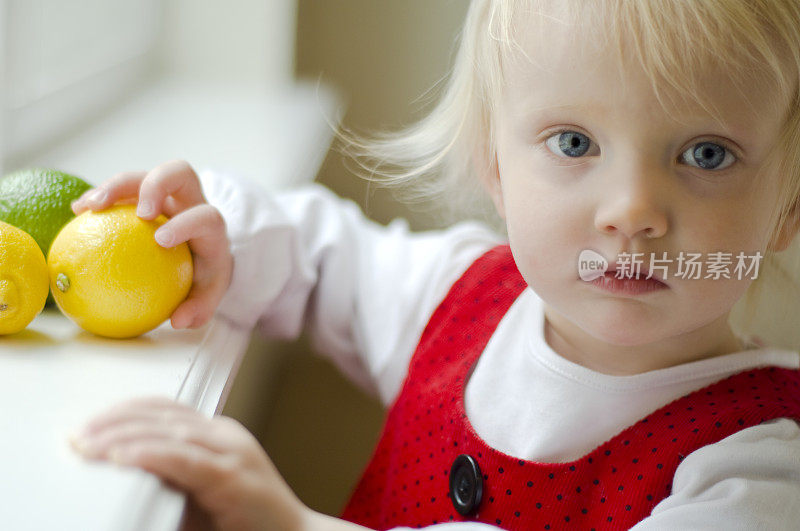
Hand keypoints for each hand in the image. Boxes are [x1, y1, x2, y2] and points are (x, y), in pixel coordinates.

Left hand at [69, 397, 309, 530]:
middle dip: (113, 421)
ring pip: (169, 430)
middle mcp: (226, 434)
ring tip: (87, 446)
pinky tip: (123, 457)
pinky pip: (184, 458)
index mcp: (218, 435)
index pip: (165, 407)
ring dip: (121, 436)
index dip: (123, 410)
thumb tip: (120, 475)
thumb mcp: (201, 495)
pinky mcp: (233, 477)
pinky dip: (150, 454)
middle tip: (76, 436)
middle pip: (161, 414)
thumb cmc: (248, 524)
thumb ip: (169, 479)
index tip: (88, 425)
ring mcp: (233, 452)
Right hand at [71, 160, 232, 328]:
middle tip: (135, 211)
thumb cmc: (205, 274)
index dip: (186, 223)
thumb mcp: (208, 294)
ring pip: (142, 175)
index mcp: (210, 224)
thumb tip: (178, 321)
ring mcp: (165, 193)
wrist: (204, 252)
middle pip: (178, 172)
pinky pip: (119, 188)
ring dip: (115, 186)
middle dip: (155, 185)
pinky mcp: (141, 193)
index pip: (206, 215)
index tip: (161, 240)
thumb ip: (198, 309)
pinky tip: (77, 212)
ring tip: (88, 206)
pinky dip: (99, 196)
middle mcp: (189, 200)